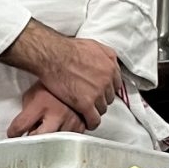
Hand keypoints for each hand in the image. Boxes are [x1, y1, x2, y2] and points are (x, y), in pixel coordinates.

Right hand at [6, 22, 120, 127]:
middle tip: (91, 99)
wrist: (52, 55)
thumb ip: (105, 54)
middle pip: (109, 97)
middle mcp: (107, 79)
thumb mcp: (93, 44)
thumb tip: (108, 61)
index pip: (116, 83)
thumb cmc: (67, 48)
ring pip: (102, 109)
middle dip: (100, 99)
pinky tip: (86, 122)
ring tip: (86, 110)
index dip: (107, 88)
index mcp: (110, 65)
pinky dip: (91, 123)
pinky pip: (93, 119)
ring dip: (94, 110)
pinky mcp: (86, 104)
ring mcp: (97, 93)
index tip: (101, 91)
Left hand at [6, 84, 85, 138]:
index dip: (13, 133)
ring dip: (49, 139)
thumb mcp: (32, 96)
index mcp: (41, 103)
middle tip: (31, 137)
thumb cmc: (50, 86)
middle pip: (39, 139)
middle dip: (33, 141)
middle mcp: (58, 113)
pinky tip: (60, 127)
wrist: (74, 75)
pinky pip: (69, 140)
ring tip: (48, 128)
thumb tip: (25, 132)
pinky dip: (63, 137)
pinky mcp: (83, 124)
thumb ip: (26, 115)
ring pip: (55, 142)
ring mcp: (72, 120)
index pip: (20, 126)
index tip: (13, 134)